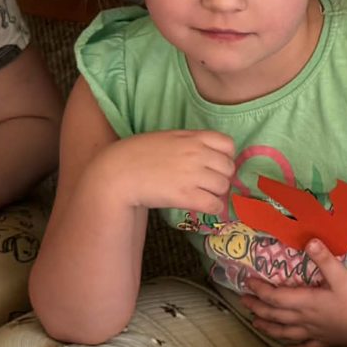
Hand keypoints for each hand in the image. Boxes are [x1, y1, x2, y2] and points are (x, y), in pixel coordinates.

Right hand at [104, 129, 238, 217]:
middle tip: (209, 184)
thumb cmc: (138, 154)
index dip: (225, 157)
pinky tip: (203, 207)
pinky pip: (213, 205)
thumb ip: (189, 143)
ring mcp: (192, 175)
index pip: (228, 144)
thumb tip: (208, 155)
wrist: (118, 172)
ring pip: (223, 187)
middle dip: (221, 177)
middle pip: (228, 168)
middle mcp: (197, 154)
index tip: (216, 165)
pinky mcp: (185, 196)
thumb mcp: (168, 138)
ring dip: (216, 193)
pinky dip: (213, 208)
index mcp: (193, 137)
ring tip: (203, 195)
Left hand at [243, 242, 346, 346]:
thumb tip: (309, 240)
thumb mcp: (342, 275)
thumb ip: (324, 258)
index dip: (260, 290)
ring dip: (268, 328)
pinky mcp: (326, 341)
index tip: (247, 282)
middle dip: (257, 308)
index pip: (276, 297)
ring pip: (285, 332)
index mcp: (307, 302)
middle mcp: (305, 319)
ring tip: (255, 323)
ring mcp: (315, 333)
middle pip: (275, 315)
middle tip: (243, 301)